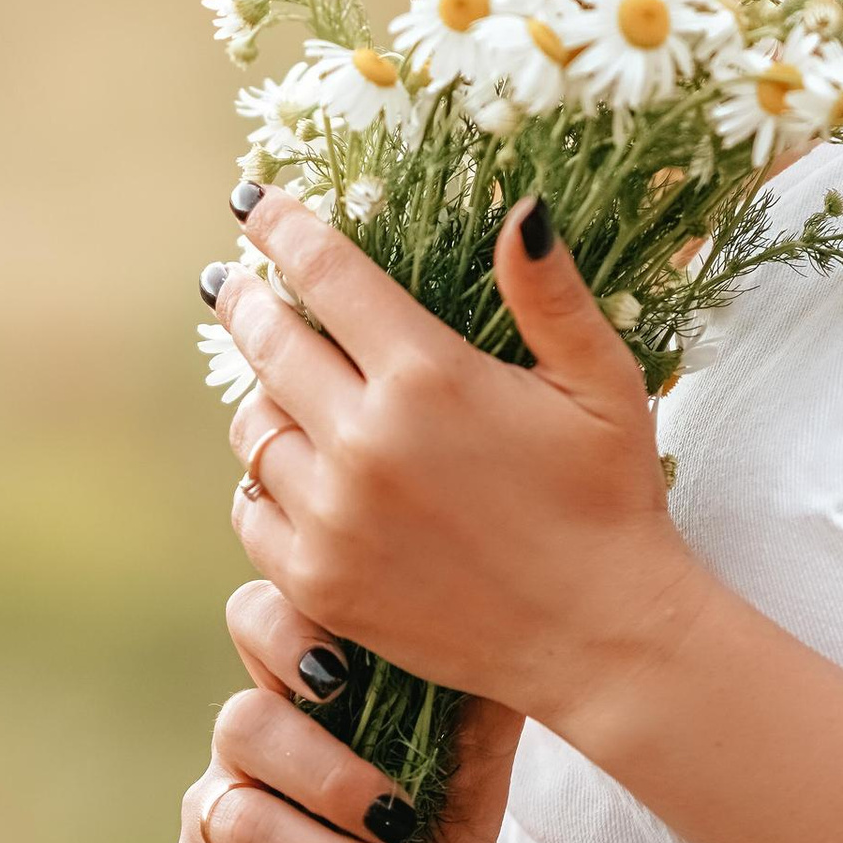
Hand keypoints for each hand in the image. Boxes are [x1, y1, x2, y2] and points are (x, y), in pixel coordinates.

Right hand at [161, 581, 522, 842]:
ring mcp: (208, 816)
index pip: (256, 618)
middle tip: (400, 821)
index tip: (342, 679)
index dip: (282, 634)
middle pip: (244, 723)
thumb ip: (474, 702)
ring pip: (240, 822)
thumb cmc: (436, 835)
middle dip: (331, 780)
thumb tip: (501, 627)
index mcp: (303, 688)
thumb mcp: (471, 769)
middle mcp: (244, 742)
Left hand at [213, 192, 708, 734]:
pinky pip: (253, 512)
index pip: (326, 273)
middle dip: (248, 302)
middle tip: (233, 282)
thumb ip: (549, 292)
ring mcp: (333, 517)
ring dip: (261, 396)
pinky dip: (263, 483)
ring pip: (255, 431)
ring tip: (274, 381)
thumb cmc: (608, 497)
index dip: (282, 228)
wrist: (600, 636)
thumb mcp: (601, 380)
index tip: (255, 205)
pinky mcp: (320, 582)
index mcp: (428, 376)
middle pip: (269, 345)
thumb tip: (521, 206)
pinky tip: (287, 469)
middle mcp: (364, 441)